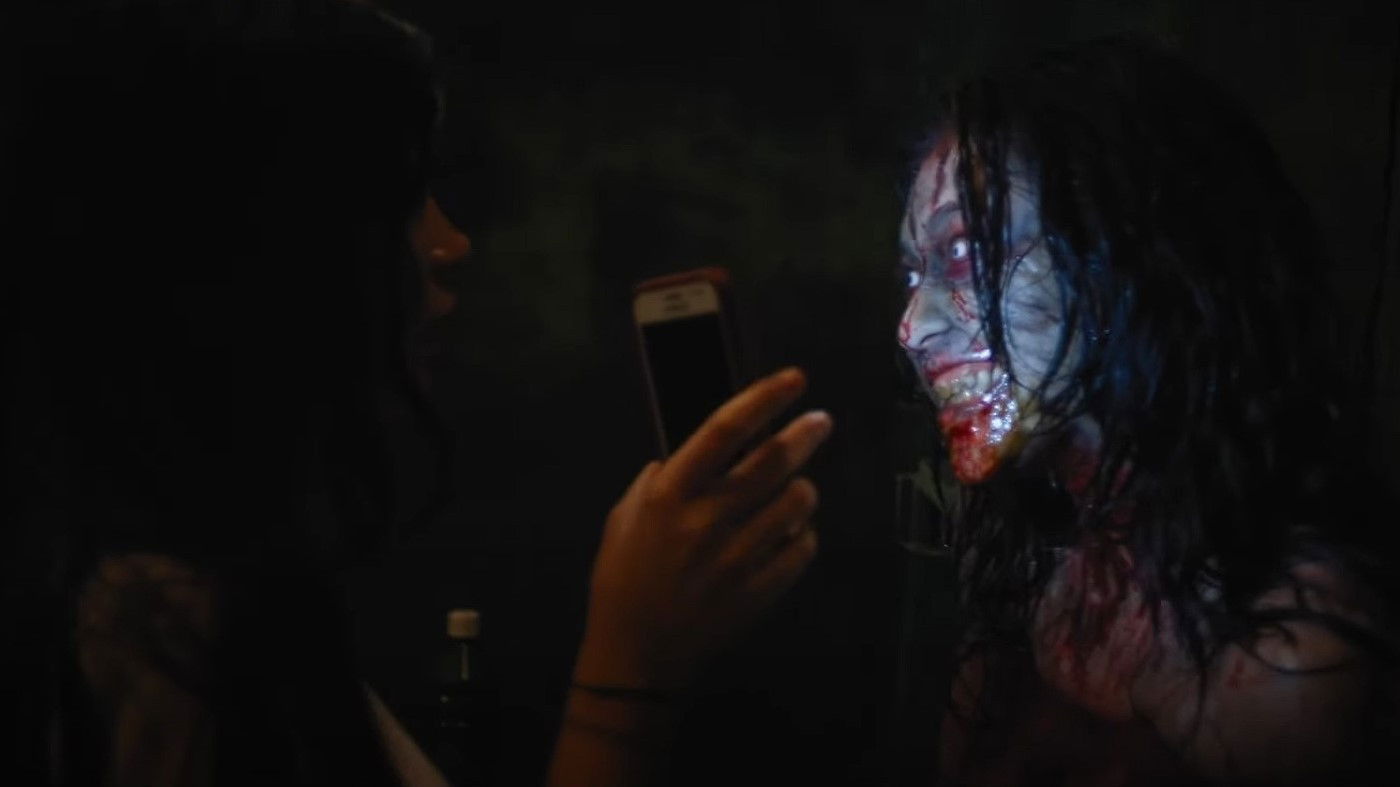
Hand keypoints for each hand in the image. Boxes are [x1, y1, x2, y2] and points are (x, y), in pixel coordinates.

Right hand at [574, 367, 830, 691]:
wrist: (637, 654)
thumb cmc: (623, 579)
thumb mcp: (623, 518)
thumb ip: (657, 481)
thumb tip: (692, 452)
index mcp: (670, 495)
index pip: (723, 430)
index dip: (762, 399)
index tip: (794, 379)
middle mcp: (707, 519)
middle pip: (772, 460)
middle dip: (804, 434)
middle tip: (820, 422)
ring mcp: (738, 556)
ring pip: (797, 502)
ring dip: (802, 489)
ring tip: (796, 489)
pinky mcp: (761, 589)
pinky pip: (803, 547)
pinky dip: (802, 535)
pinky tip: (789, 534)